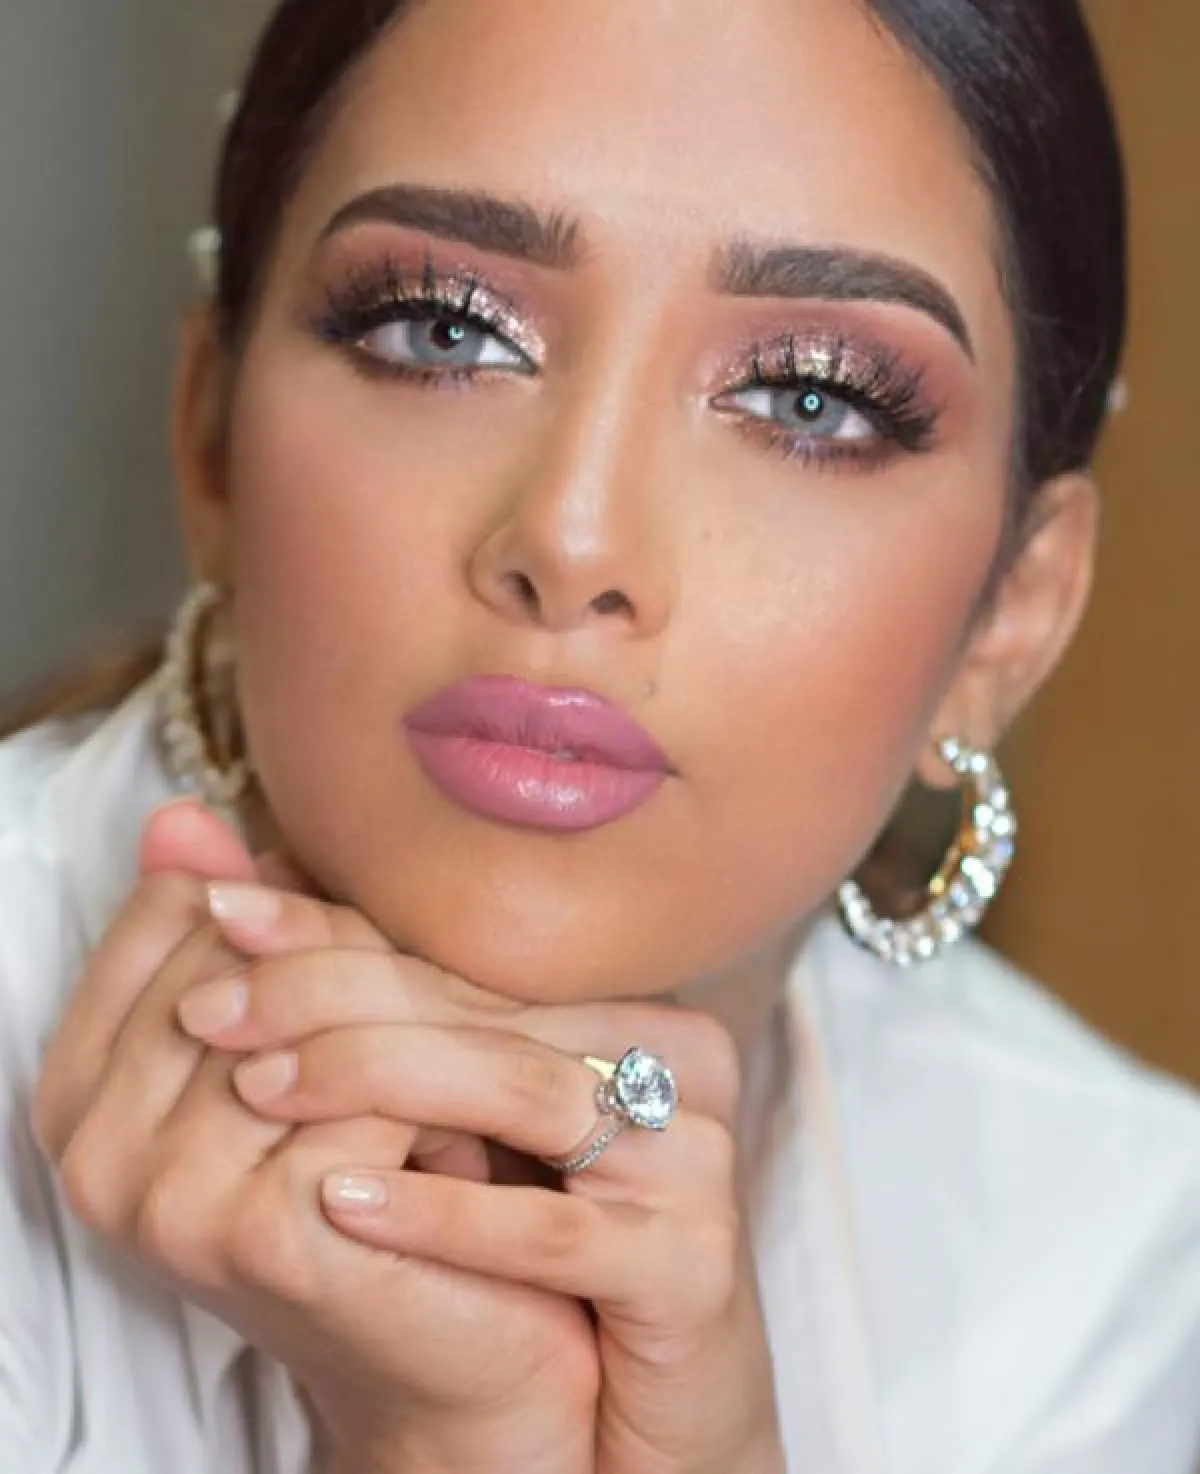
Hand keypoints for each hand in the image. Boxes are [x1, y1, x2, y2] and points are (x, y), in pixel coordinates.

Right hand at [32, 802, 597, 1473]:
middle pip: (249, 956)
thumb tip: (183, 814)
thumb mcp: (296, 1048)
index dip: (286, 904)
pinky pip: (370, 1089)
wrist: (454, 1352)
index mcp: (77, 1094)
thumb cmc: (380, 1182)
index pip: (178, 914)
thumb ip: (234, 939)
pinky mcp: (263, 1231)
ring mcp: (171, 1198)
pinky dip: (439, 1095)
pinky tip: (472, 1138)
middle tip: (437, 1009)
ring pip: (315, 1013)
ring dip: (411, 1022)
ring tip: (462, 1068)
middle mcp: (98, 1154)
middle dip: (358, 956)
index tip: (360, 939)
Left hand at [181, 878, 785, 1472]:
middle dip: (332, 997)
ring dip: (376, 1081)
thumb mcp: (472, 1136)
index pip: (468, 955)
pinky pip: (551, 1229)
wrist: (646, 1419)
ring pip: (521, 1090)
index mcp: (627, 1014)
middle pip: (487, 1008)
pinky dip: (438, 1211)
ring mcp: (691, 1160)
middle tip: (213, 1006)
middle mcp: (673, 1063)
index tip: (224, 912)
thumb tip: (256, 921)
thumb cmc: (543, 1264)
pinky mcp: (693, 1263)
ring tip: (258, 1089)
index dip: (340, 931)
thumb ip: (403, 1037)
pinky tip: (337, 1199)